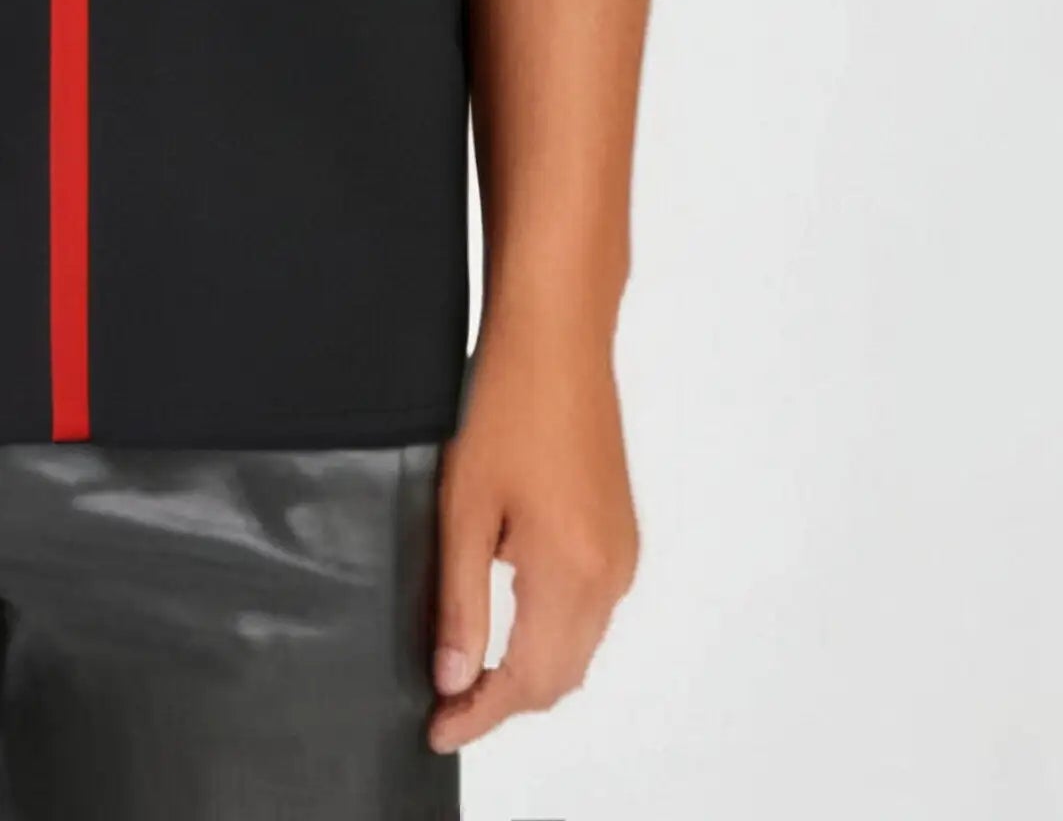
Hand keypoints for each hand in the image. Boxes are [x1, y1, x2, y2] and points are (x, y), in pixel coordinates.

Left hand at [424, 312, 639, 750]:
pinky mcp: (621, 531)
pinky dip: (553, 630)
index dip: (481, 714)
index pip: (530, 682)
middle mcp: (610, 572)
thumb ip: (460, 600)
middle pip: (562, 676)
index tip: (438, 728)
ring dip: (531, 667)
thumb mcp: (463, 506)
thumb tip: (454, 676)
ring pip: (580, 646)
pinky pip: (592, 609)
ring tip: (469, 667)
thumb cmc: (505, 402)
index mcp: (572, 570)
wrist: (557, 335)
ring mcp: (623, 552)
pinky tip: (510, 615)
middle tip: (447, 704)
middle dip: (506, 700)